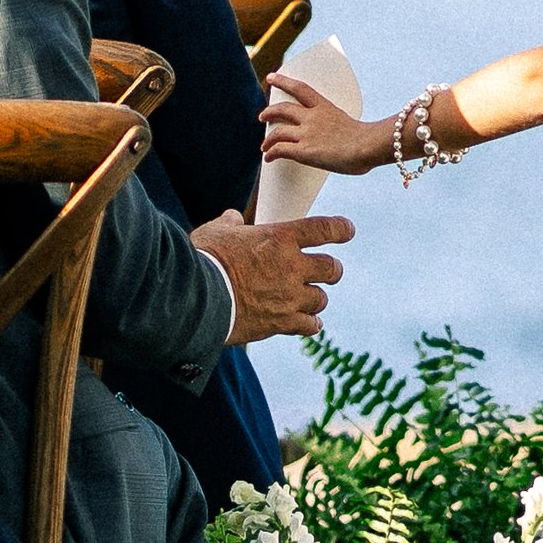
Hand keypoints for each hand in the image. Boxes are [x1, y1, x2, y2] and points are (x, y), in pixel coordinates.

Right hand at [193, 210, 355, 344]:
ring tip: (307, 299)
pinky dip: (311, 324)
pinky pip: (309, 325)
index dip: (341, 229)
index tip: (348, 231)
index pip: (325, 229)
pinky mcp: (281, 322)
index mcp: (281, 238)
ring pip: (321, 299)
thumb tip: (233, 218)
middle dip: (331, 270)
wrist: (194, 299)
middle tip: (326, 272)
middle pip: (332, 268)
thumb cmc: (203, 260)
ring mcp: (289, 296)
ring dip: (316, 298)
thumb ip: (230, 223)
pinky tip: (308, 324)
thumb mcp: (215, 232)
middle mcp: (292, 266)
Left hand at [263, 73, 391, 178]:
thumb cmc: (367, 140)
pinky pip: (280, 150)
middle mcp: (312, 117)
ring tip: (264, 145)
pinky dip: (271, 153)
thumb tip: (337, 142)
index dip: (283, 81)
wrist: (368, 146)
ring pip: (277, 131)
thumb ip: (336, 129)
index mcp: (325, 107)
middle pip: (283, 109)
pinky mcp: (303, 151)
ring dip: (268, 139)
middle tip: (263, 116)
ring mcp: (307, 133)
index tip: (272, 77)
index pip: (300, 88)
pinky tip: (269, 157)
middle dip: (269, 111)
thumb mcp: (350, 125)